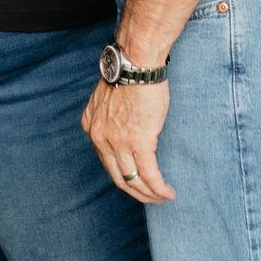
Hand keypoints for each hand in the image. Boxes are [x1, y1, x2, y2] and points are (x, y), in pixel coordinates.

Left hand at [83, 75, 174, 204]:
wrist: (136, 63)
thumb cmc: (128, 72)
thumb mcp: (108, 97)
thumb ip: (110, 115)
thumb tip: (121, 124)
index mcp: (92, 128)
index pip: (106, 161)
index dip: (123, 174)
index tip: (136, 179)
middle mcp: (101, 139)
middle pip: (117, 177)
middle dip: (135, 191)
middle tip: (150, 197)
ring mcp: (118, 143)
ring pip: (133, 180)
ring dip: (149, 194)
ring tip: (161, 198)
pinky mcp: (139, 142)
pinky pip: (149, 174)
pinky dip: (158, 188)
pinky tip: (168, 193)